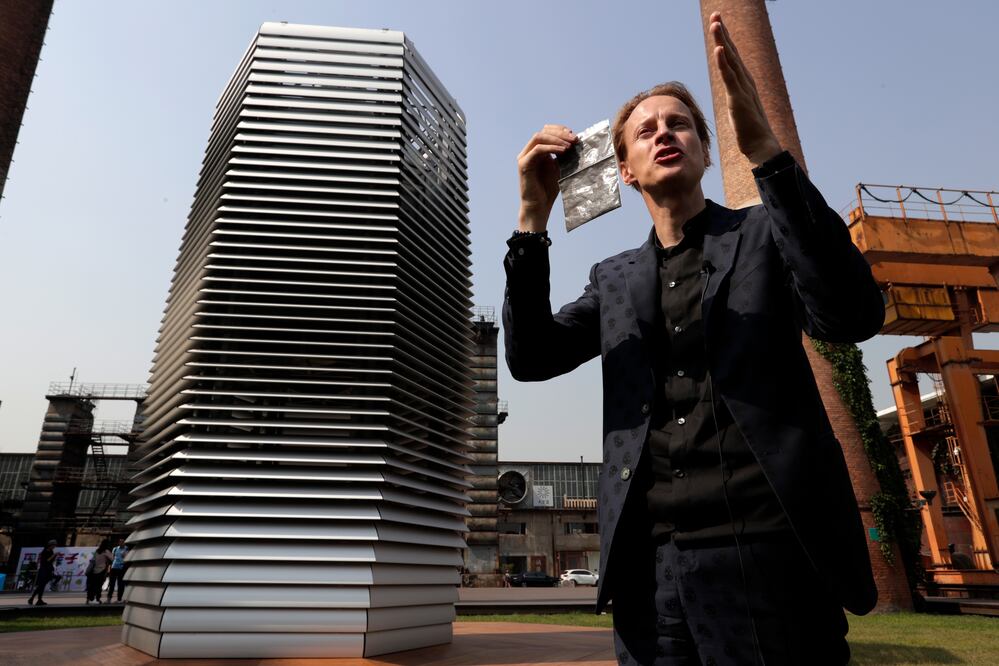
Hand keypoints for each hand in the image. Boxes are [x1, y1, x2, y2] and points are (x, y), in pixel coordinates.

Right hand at [517, 125, 576, 231]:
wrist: (539, 207)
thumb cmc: (548, 190)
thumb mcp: (559, 167)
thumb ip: (563, 154)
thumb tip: (575, 141)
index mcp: (537, 151)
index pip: (547, 131)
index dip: (560, 130)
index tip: (574, 136)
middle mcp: (528, 151)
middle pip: (543, 131)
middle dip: (560, 133)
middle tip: (574, 139)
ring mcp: (524, 157)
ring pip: (539, 137)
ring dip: (556, 138)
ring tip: (569, 145)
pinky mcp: (524, 164)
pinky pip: (538, 150)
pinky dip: (551, 148)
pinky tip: (563, 151)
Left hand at [708, 12, 781, 165]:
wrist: (761, 145)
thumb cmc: (750, 131)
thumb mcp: (739, 109)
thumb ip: (736, 97)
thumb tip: (732, 95)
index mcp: (744, 83)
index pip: (732, 57)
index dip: (725, 40)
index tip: (718, 24)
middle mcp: (745, 81)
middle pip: (732, 52)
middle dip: (723, 33)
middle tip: (715, 15)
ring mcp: (743, 89)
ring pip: (730, 60)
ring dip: (722, 41)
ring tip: (715, 24)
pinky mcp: (738, 99)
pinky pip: (729, 78)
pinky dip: (724, 63)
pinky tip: (719, 50)